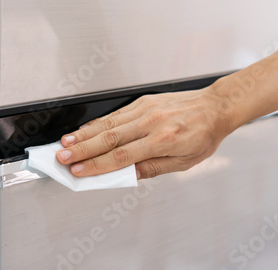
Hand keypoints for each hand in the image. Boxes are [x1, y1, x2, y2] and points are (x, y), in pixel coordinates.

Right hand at [56, 87, 231, 178]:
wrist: (215, 107)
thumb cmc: (203, 135)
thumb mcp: (184, 162)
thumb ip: (152, 168)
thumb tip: (125, 175)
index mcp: (163, 140)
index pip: (121, 157)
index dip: (96, 166)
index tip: (78, 172)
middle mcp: (151, 122)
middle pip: (108, 138)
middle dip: (81, 149)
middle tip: (62, 158)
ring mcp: (145, 109)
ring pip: (107, 123)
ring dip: (83, 134)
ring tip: (65, 144)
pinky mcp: (142, 101)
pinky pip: (115, 113)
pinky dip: (96, 122)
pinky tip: (84, 130)